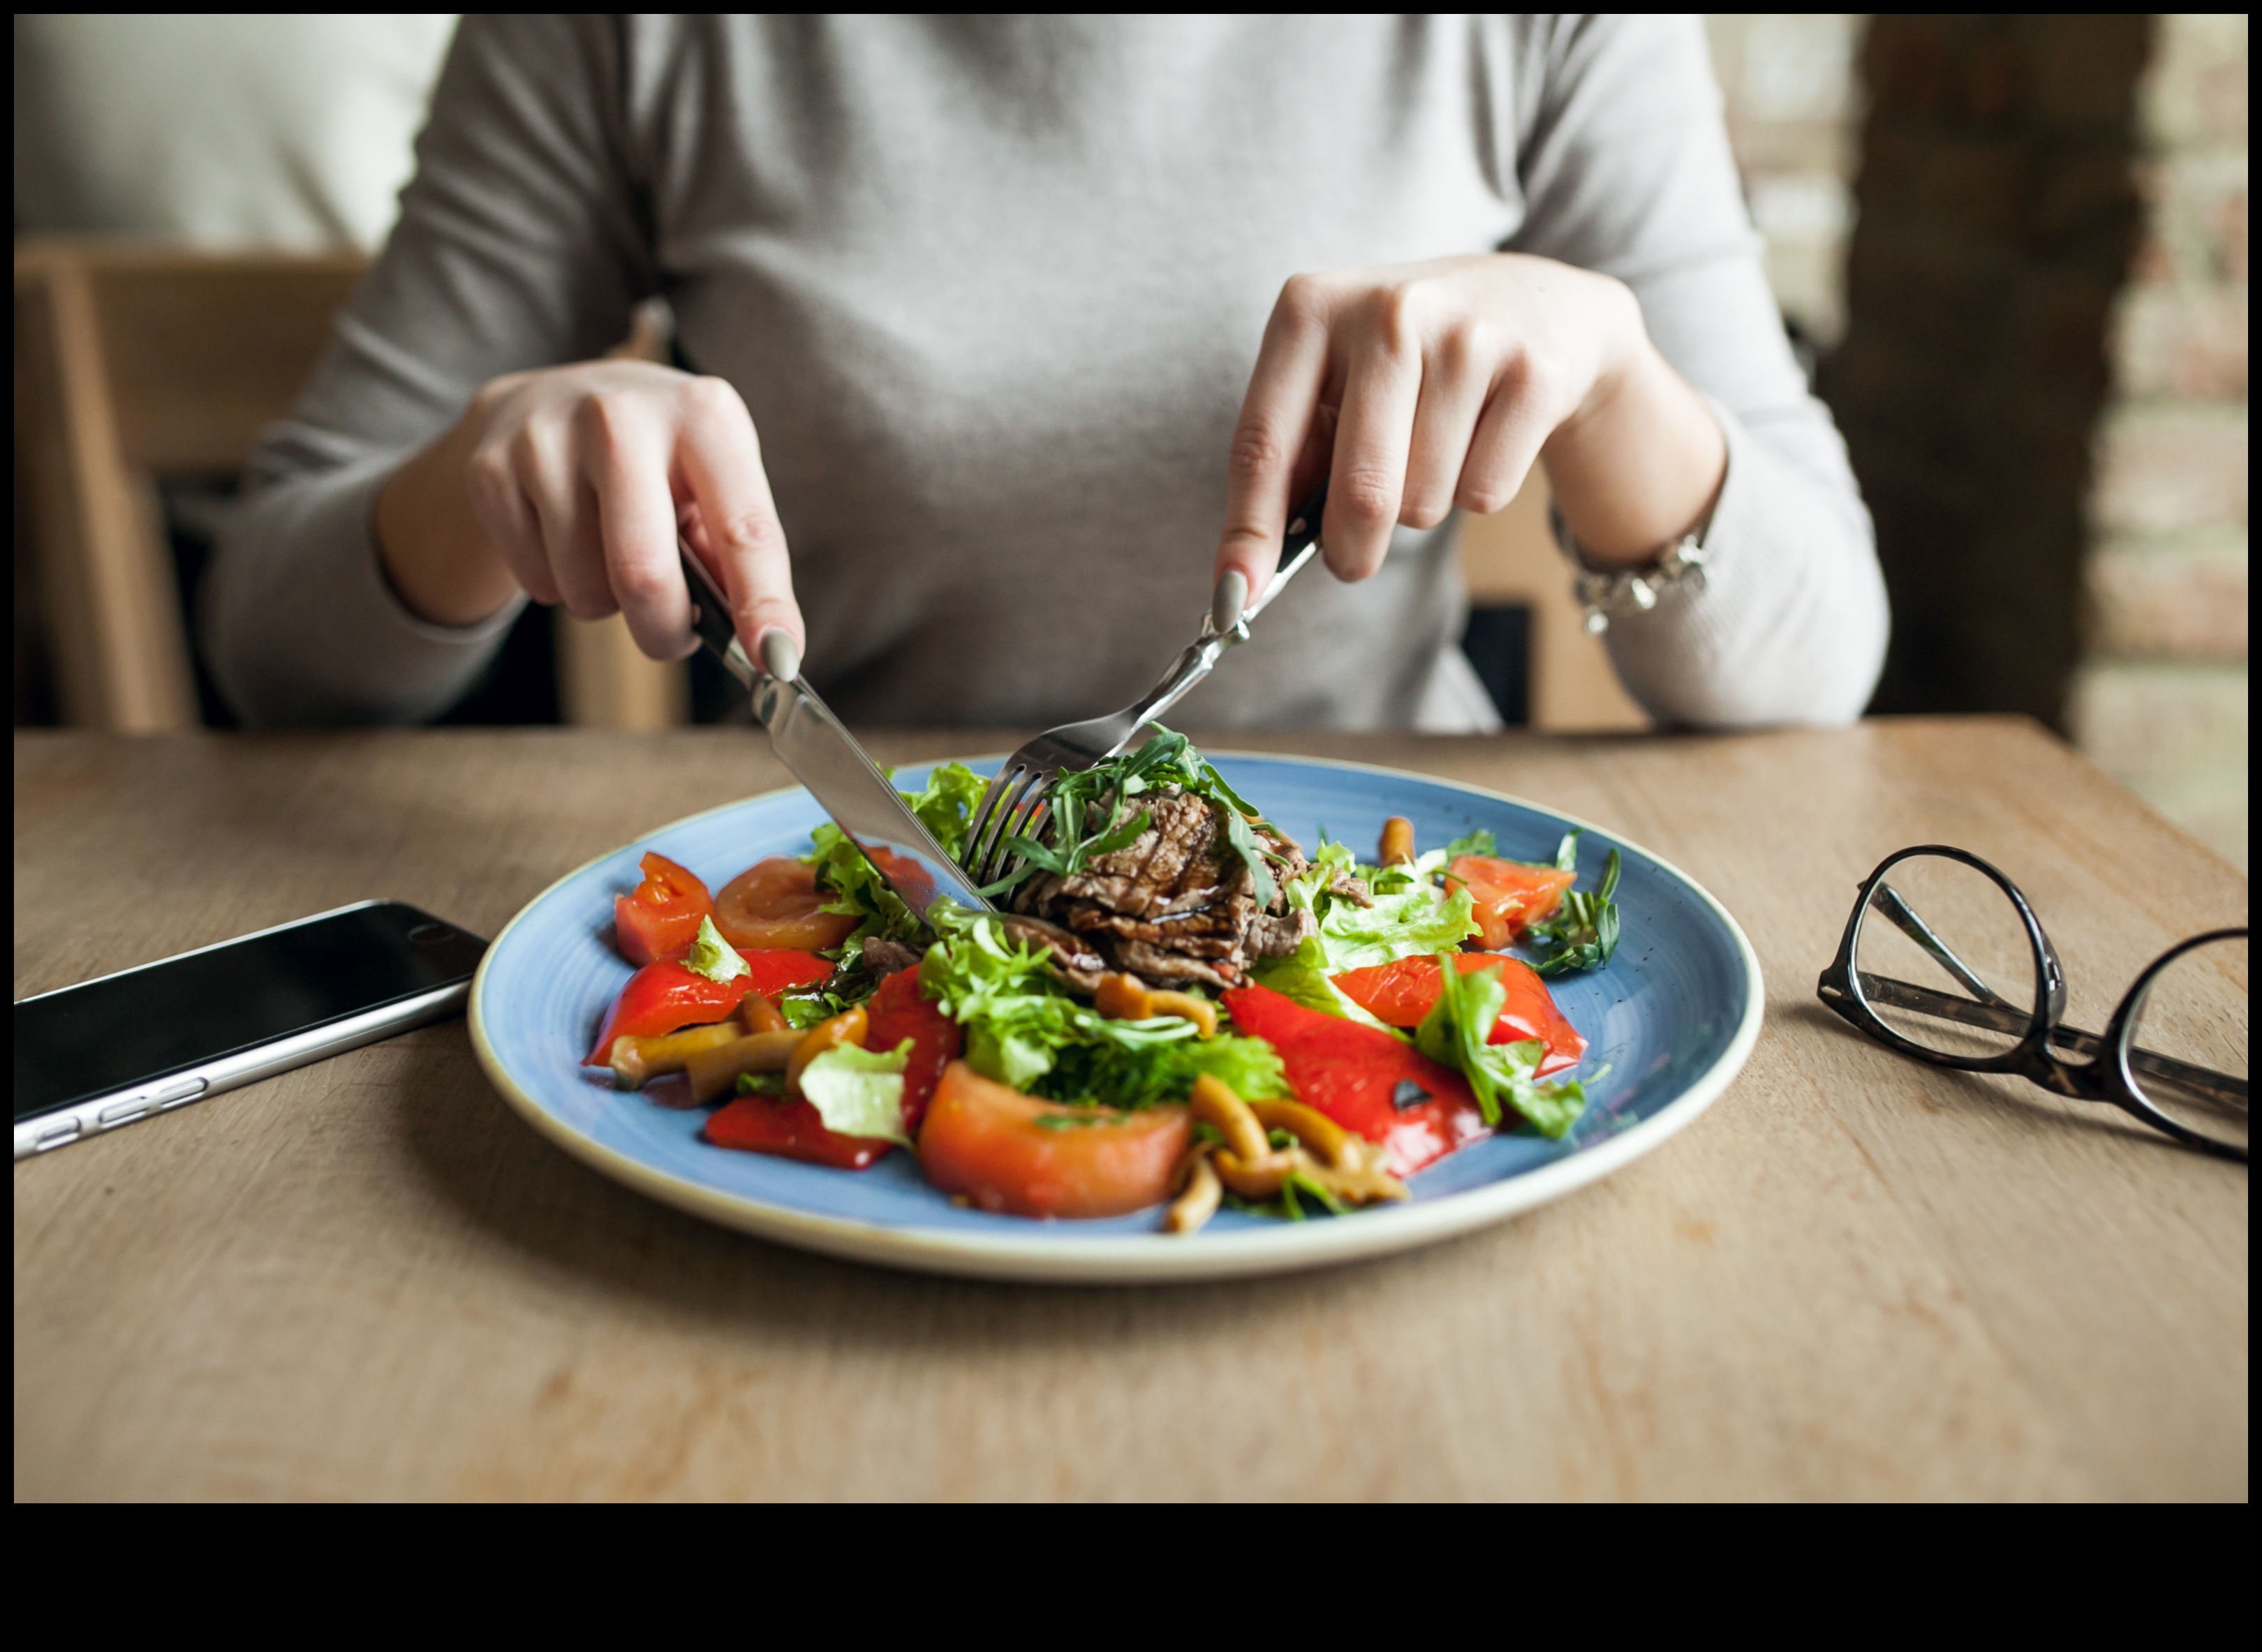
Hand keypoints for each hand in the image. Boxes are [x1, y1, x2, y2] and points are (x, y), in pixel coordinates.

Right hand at [374, 359, 800, 664]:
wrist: (549, 400)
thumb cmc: (657, 458)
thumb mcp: (712, 480)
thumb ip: (737, 554)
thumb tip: (766, 644)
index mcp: (703, 415)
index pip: (744, 527)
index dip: (764, 603)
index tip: (778, 661)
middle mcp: (622, 415)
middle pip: (643, 574)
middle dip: (663, 630)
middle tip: (670, 634)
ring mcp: (546, 439)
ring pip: (585, 590)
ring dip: (607, 605)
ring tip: (610, 557)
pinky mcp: (491, 470)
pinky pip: (537, 584)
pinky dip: (559, 587)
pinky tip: (564, 539)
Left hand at [1213, 253, 1726, 599]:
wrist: (1539, 305)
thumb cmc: (1409, 362)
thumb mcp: (1335, 381)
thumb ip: (1292, 460)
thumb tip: (1247, 573)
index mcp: (1310, 308)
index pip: (1264, 443)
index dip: (1249, 531)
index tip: (1234, 597)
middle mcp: (1387, 311)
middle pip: (1359, 492)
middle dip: (1351, 549)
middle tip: (1352, 557)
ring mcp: (1467, 337)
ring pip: (1423, 502)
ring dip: (1421, 506)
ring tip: (1436, 447)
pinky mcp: (1534, 373)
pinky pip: (1483, 494)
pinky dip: (1477, 492)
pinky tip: (1484, 437)